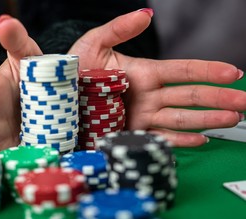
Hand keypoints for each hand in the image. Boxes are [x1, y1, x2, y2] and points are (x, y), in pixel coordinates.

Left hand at [70, 8, 245, 145]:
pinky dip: (180, 140)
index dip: (208, 71)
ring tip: (231, 118)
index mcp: (143, 73)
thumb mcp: (94, 43)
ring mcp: (141, 117)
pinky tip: (201, 138)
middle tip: (244, 102)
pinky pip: (160, 138)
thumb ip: (119, 29)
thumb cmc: (74, 69)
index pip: (183, 71)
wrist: (56, 98)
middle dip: (219, 98)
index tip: (233, 73)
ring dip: (208, 119)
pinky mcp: (131, 134)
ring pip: (181, 118)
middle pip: (190, 96)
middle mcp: (147, 96)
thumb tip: (146, 14)